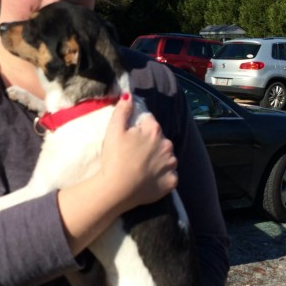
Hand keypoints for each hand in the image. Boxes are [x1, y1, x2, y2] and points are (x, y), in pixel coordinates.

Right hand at [100, 94, 177, 212]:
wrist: (116, 190)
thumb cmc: (114, 158)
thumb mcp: (113, 130)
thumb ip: (123, 110)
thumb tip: (129, 95)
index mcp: (154, 130)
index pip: (149, 121)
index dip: (138, 128)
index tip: (129, 138)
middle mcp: (167, 145)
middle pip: (159, 139)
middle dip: (150, 143)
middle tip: (134, 154)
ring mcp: (171, 164)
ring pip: (167, 157)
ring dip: (158, 159)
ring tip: (141, 167)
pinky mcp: (172, 182)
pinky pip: (170, 175)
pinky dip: (162, 176)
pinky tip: (149, 179)